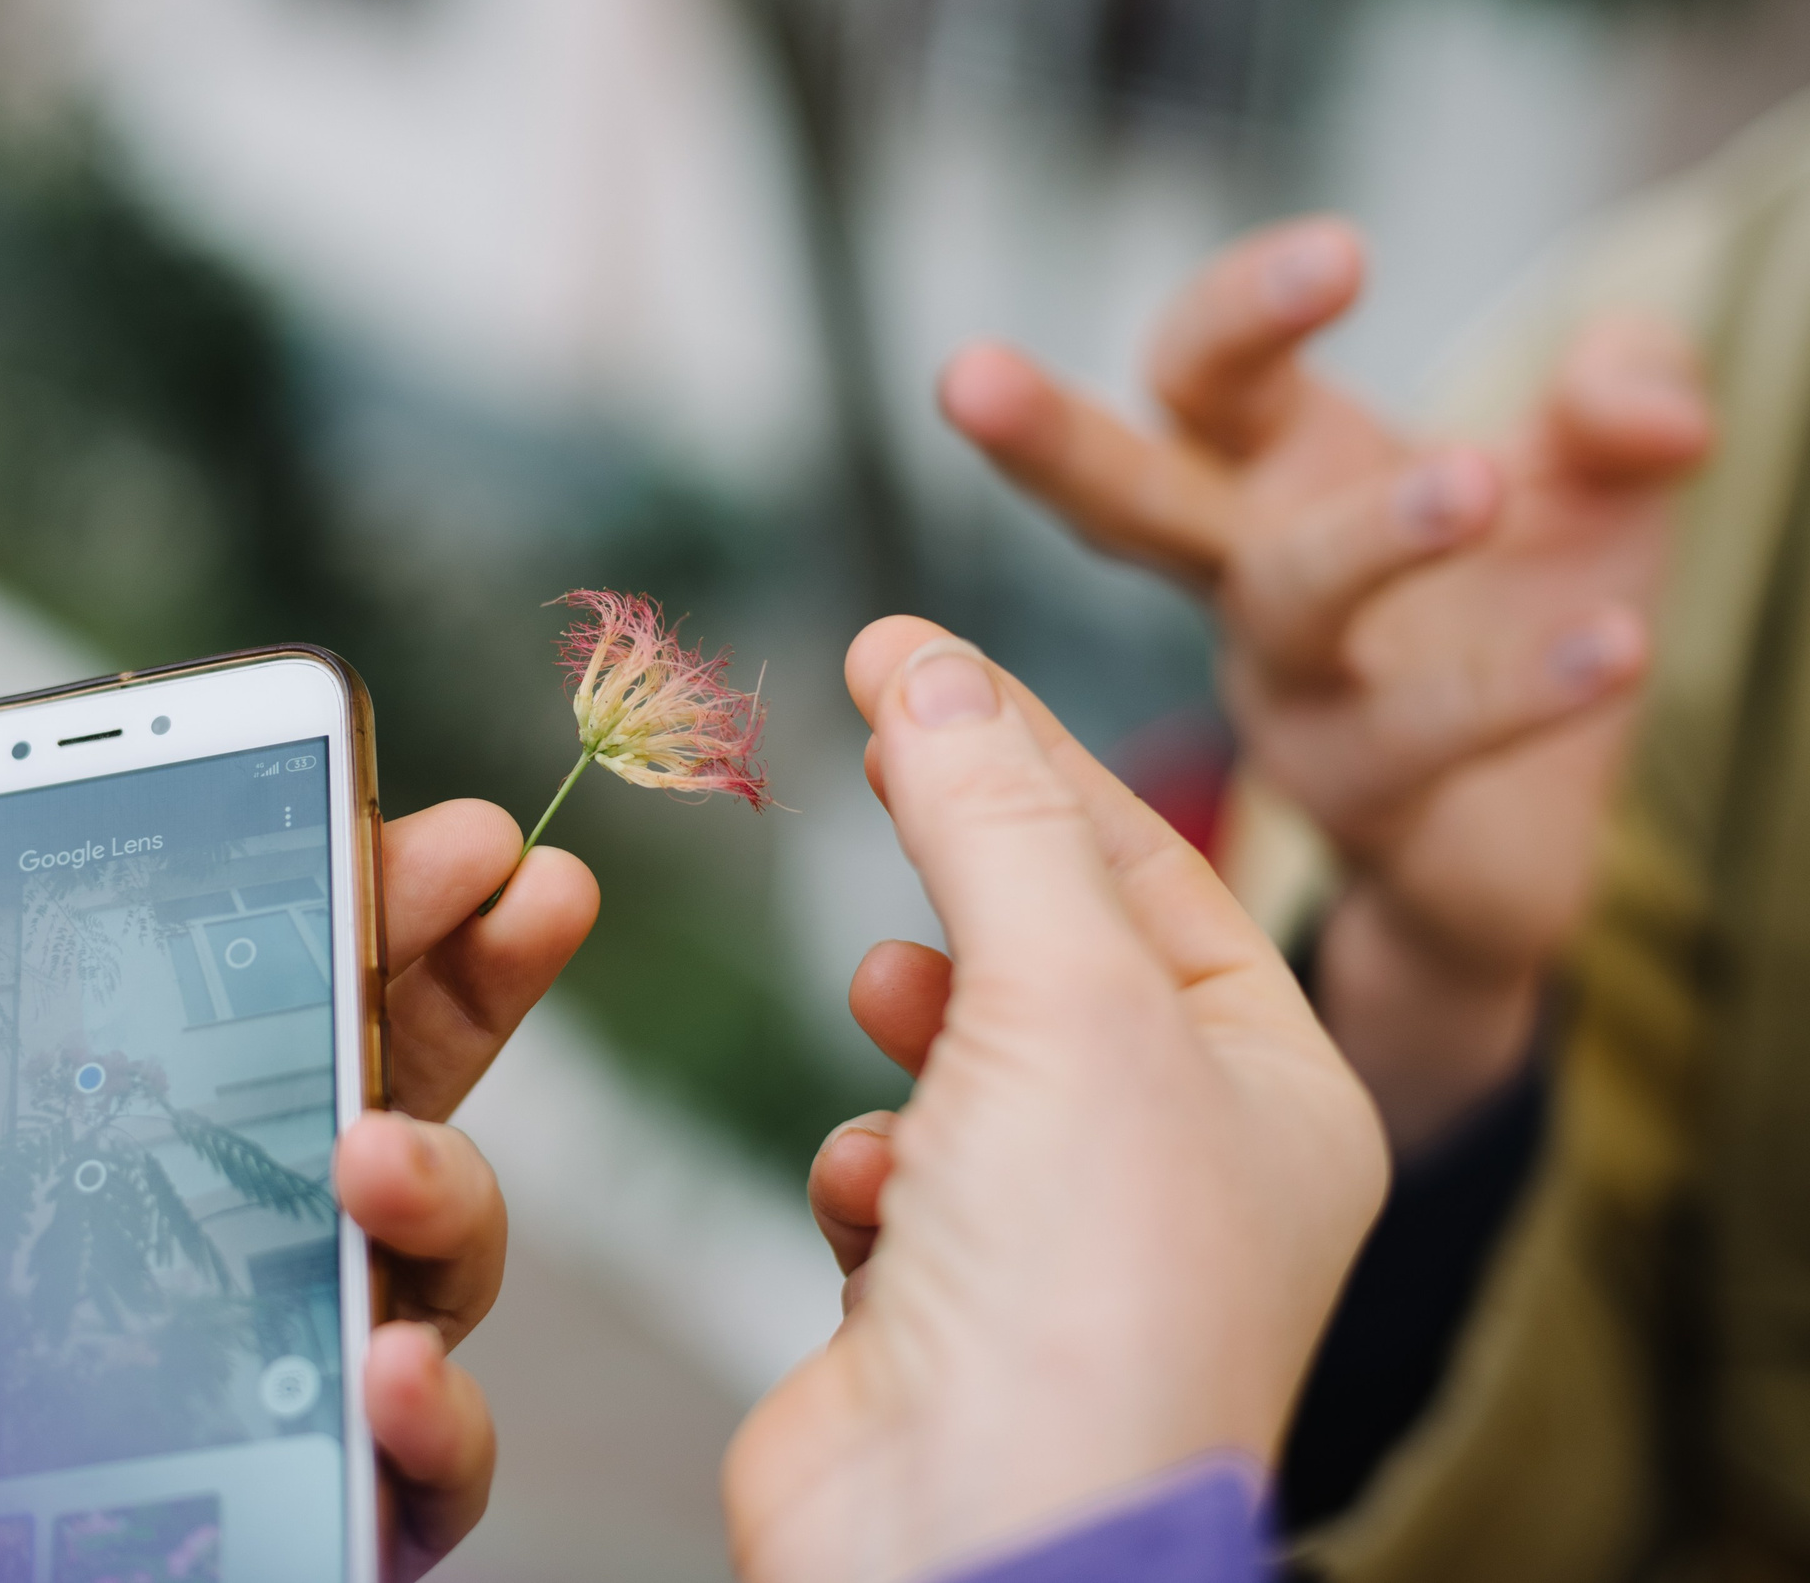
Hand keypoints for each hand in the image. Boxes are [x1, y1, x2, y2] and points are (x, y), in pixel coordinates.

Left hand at [0, 803, 597, 1580]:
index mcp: (96, 1154)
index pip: (250, 1000)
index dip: (345, 898)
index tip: (408, 821)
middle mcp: (209, 1253)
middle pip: (387, 1087)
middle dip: (469, 972)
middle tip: (508, 880)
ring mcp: (270, 1381)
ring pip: (436, 1260)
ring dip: (449, 1181)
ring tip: (376, 1156)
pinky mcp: (304, 1517)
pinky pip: (427, 1475)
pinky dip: (445, 1419)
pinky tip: (393, 1371)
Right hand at [726, 619, 1385, 1582]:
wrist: (974, 1543)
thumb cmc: (1081, 1289)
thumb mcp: (1065, 995)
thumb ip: (990, 819)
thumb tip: (922, 669)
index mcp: (1278, 1092)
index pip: (1151, 862)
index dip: (1023, 743)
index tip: (902, 654)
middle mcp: (1183, 1168)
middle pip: (1055, 952)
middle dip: (966, 878)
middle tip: (874, 755)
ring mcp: (1060, 1244)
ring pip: (962, 1064)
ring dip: (920, 1027)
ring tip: (894, 1001)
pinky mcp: (940, 1305)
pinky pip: (891, 1180)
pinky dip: (868, 1169)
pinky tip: (872, 1198)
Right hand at [939, 218, 1711, 1146]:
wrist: (1515, 846)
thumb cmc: (1516, 615)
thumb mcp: (1597, 480)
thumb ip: (1623, 401)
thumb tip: (1647, 404)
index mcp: (1268, 472)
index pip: (1206, 370)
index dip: (1246, 313)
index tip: (1342, 258)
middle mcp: (1243, 580)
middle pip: (1121, 495)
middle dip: (1044, 434)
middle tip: (962, 375)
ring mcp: (1289, 699)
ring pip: (1283, 610)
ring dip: (1365, 538)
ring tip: (1471, 483)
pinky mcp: (1364, 804)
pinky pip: (1418, 744)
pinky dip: (1519, 690)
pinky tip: (1618, 643)